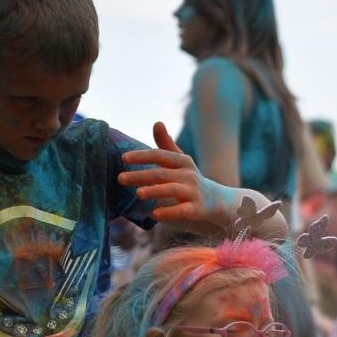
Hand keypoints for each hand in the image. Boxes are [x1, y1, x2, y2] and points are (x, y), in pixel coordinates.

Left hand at [118, 122, 239, 226]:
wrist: (216, 199)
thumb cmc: (190, 178)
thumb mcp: (180, 160)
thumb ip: (165, 144)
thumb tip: (157, 123)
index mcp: (182, 161)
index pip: (160, 155)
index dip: (142, 156)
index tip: (124, 158)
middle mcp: (188, 175)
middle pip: (162, 174)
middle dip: (140, 176)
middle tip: (120, 179)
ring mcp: (193, 192)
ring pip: (172, 190)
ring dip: (154, 191)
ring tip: (137, 194)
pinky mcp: (196, 209)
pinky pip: (182, 210)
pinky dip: (169, 212)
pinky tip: (154, 214)